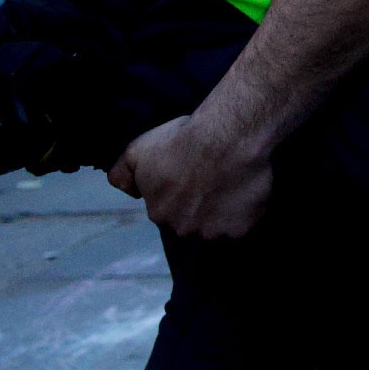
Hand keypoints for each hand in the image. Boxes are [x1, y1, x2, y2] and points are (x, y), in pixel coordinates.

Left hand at [107, 115, 273, 239]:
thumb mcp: (137, 150)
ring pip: (218, 225)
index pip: (169, 209)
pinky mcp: (241, 228)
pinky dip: (247, 210)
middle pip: (193, 221)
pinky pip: (245, 222)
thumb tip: (128, 192)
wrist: (227, 138)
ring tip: (232, 182)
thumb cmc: (182, 140)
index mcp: (159, 212)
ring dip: (224, 210)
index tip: (193, 173)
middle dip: (201, 205)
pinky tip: (246, 188)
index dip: (182, 191)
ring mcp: (213, 232)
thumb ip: (121, 174)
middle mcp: (184, 228)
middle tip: (213, 178)